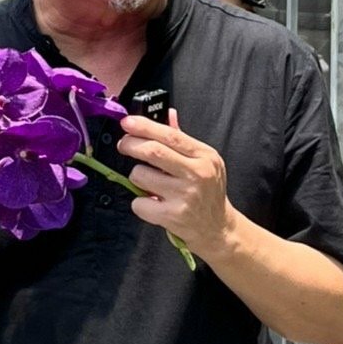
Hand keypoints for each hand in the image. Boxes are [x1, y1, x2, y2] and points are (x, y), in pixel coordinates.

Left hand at [117, 108, 231, 260]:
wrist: (218, 229)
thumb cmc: (208, 193)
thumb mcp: (204, 162)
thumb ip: (183, 140)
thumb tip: (168, 114)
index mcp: (204, 156)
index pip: (170, 135)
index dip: (145, 126)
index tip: (127, 122)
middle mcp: (197, 174)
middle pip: (153, 152)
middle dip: (130, 144)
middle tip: (123, 145)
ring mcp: (185, 196)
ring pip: (140, 175)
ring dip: (136, 176)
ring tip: (148, 182)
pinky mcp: (173, 216)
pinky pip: (139, 203)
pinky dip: (140, 202)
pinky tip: (152, 203)